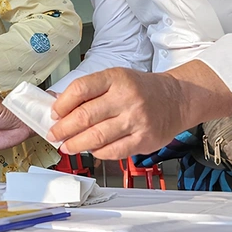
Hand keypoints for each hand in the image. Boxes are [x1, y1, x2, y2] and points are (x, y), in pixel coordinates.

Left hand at [46, 62, 231, 159]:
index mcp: (115, 78)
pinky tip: (91, 151)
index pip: (80, 89)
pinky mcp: (144, 139)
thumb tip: (60, 107)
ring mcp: (136, 119)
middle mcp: (126, 97)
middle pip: (85, 116)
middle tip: (54, 134)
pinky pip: (114, 151)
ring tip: (66, 147)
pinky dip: (98, 153)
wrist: (177, 98)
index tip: (54, 114)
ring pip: (97, 137)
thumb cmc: (140, 89)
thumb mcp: (116, 78)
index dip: (62, 104)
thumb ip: (91, 91)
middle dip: (63, 129)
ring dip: (76, 144)